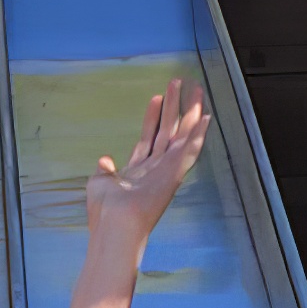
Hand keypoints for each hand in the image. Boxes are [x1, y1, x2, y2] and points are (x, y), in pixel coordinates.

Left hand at [85, 82, 208, 264]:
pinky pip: (190, 149)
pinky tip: (206, 117)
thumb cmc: (105, 210)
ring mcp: (167, 170)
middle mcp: (155, 168)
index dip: (152, 117)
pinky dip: (199, 134)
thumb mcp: (99, 183)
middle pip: (168, 130)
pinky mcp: (176, 172)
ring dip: (189, 112)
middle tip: (178, 83)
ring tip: (195, 89)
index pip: (148, 138)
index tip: (156, 97)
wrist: (115, 224)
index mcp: (138, 171)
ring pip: (182, 134)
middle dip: (173, 106)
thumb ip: (105, 170)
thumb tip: (105, 160)